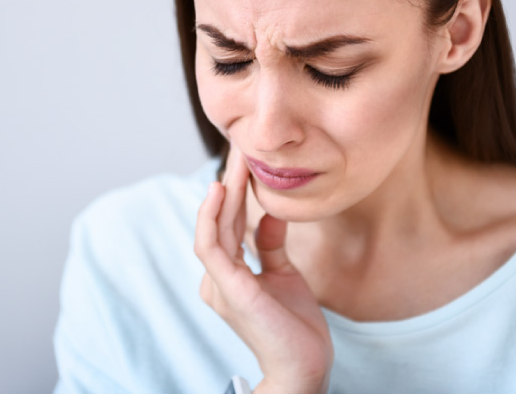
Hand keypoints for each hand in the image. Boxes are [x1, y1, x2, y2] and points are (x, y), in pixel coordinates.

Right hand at [194, 146, 332, 393]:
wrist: (304, 368)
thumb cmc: (293, 328)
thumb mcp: (283, 275)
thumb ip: (270, 246)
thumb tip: (268, 214)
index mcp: (227, 275)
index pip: (228, 224)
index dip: (236, 191)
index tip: (246, 160)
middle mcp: (216, 278)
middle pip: (220, 220)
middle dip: (230, 181)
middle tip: (238, 146)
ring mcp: (219, 284)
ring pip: (213, 228)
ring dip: (224, 192)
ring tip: (234, 160)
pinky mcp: (229, 290)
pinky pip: (212, 246)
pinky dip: (212, 217)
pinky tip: (222, 191)